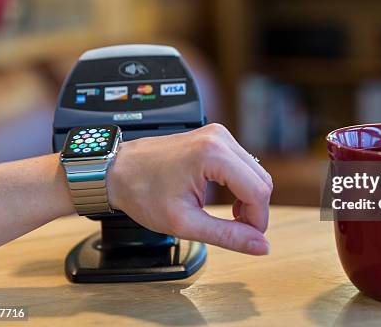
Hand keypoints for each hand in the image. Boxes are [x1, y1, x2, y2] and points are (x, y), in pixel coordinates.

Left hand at [108, 123, 272, 254]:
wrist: (118, 170)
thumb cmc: (142, 192)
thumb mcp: (185, 223)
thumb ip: (227, 235)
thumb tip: (260, 245)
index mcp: (213, 154)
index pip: (258, 191)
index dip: (257, 220)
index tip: (247, 238)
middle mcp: (220, 138)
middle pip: (262, 180)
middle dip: (255, 211)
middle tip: (237, 231)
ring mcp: (219, 135)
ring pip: (256, 173)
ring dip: (249, 199)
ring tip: (229, 217)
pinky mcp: (217, 138)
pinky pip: (244, 165)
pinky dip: (242, 187)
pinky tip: (227, 201)